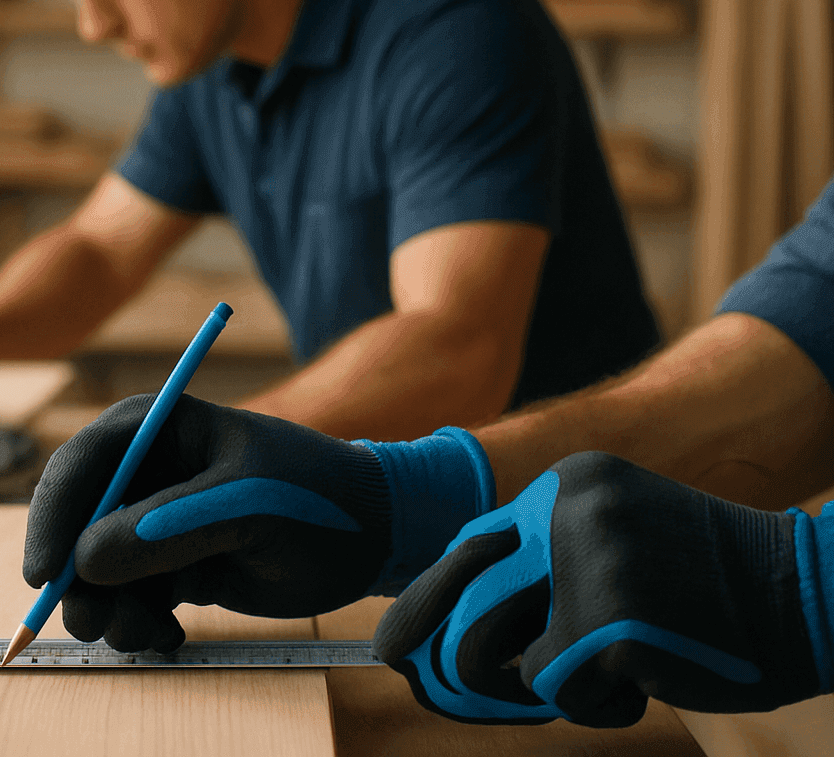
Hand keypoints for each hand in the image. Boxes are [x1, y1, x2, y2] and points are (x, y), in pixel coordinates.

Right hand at [22, 393, 496, 652]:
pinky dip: (138, 623)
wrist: (372, 538)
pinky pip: (127, 598)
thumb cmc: (317, 498)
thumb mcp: (247, 505)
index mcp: (157, 428)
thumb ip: (167, 530)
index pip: (81, 463)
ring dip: (110, 610)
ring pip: (95, 570)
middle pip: (76, 522)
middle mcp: (146, 471)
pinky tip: (172, 634)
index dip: (53, 515)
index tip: (45, 572)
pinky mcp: (170, 564)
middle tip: (94, 622)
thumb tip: (85, 560)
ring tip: (152, 634)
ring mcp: (155, 519)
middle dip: (78, 577)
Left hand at [373, 451, 833, 727]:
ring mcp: (586, 559)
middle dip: (441, 660)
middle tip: (437, 694)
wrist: (809, 600)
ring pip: (490, 652)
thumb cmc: (702, 595)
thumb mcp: (615, 548)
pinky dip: (595, 704)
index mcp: (563, 484)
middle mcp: (564, 508)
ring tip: (594, 680)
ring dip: (533, 688)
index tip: (396, 650)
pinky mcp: (606, 618)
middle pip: (457, 598)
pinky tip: (647, 684)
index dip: (427, 604)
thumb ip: (539, 576)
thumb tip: (438, 643)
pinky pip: (554, 688)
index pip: (467, 548)